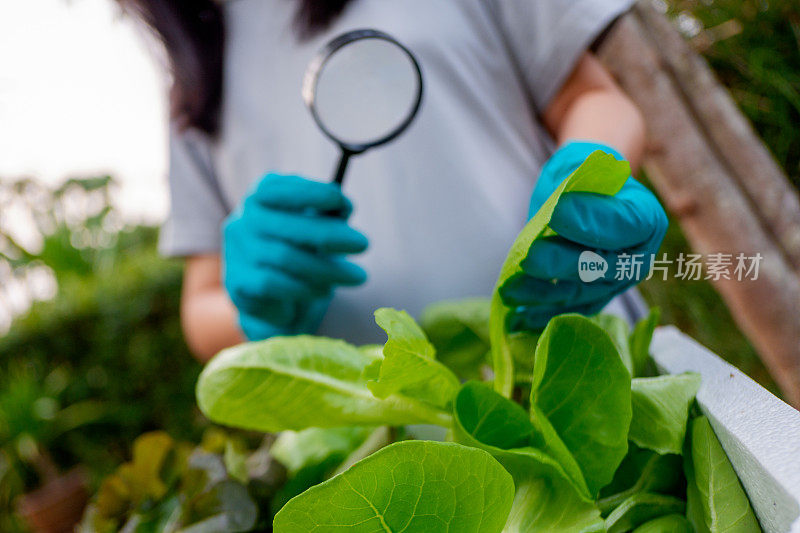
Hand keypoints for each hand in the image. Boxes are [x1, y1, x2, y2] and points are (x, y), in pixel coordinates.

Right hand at [223, 173, 367, 339]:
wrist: (273, 298)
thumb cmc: (303, 249)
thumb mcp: (319, 223)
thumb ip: (331, 210)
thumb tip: (343, 206)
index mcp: (262, 195)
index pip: (281, 188)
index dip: (313, 193)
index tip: (345, 204)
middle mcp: (243, 219)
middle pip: (289, 226)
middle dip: (331, 235)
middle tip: (364, 244)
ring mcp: (236, 251)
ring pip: (284, 257)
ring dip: (326, 268)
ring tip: (355, 275)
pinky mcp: (237, 283)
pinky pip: (273, 284)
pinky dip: (304, 287)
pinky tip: (325, 290)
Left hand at [500, 141, 667, 330]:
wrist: (584, 193)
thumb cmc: (583, 176)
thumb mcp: (581, 169)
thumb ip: (576, 189)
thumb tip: (559, 212)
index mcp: (646, 220)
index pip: (622, 225)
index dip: (591, 221)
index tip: (556, 212)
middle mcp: (637, 258)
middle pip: (600, 267)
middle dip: (560, 264)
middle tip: (528, 258)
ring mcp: (615, 284)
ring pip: (579, 293)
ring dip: (542, 294)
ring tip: (510, 290)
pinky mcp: (593, 299)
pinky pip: (568, 310)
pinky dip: (543, 314)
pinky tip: (517, 318)